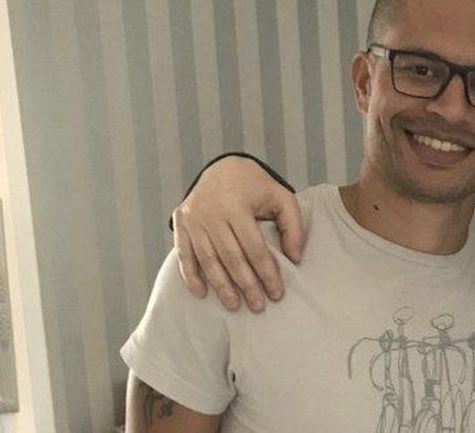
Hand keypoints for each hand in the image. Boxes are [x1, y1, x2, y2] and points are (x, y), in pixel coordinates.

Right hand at [171, 156, 304, 311]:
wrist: (222, 167)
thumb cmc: (256, 186)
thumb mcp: (281, 198)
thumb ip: (292, 227)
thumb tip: (294, 259)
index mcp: (237, 205)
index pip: (255, 248)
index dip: (266, 273)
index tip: (276, 293)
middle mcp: (211, 212)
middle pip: (231, 257)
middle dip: (246, 285)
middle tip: (258, 306)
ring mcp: (193, 218)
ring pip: (207, 259)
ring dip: (221, 286)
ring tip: (234, 305)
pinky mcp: (180, 223)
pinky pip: (184, 254)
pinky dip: (191, 276)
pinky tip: (201, 293)